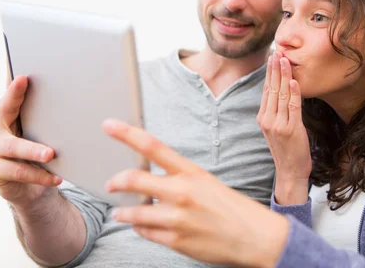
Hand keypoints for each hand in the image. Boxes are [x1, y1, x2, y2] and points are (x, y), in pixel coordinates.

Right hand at [0, 76, 61, 207]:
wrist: (30, 189)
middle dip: (14, 95)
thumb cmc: (41, 154)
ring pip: (13, 146)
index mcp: (12, 115)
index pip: (13, 94)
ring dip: (33, 150)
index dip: (14, 81)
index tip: (23, 71)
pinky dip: (39, 175)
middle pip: (4, 109)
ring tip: (51, 154)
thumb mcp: (46, 135)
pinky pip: (17, 172)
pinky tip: (56, 177)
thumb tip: (83, 97)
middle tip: (24, 80)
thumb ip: (53, 118)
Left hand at [104, 120, 288, 267]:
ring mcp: (177, 218)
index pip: (153, 146)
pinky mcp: (176, 240)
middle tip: (110, 184)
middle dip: (116, 181)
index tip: (108, 125)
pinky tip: (143, 227)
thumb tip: (151, 181)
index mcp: (191, 172)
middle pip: (134, 179)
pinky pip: (145, 233)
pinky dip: (140, 229)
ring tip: (120, 213)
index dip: (127, 134)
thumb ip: (179, 179)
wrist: (256, 237)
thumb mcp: (207, 183)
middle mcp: (182, 192)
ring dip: (123, 213)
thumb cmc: (232, 208)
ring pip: (134, 213)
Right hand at [256, 51, 311, 203]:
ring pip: (281, 95)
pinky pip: (293, 107)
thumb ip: (277, 111)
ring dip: (284, 76)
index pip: (266, 90)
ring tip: (285, 61)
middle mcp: (268, 120)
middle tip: (277, 52)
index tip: (273, 58)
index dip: (269, 73)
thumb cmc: (286, 149)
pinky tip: (294, 81)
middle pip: (271, 89)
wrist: (290, 171)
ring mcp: (278, 125)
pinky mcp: (291, 129)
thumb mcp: (276, 128)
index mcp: (263, 118)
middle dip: (275, 70)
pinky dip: (294, 93)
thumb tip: (282, 91)